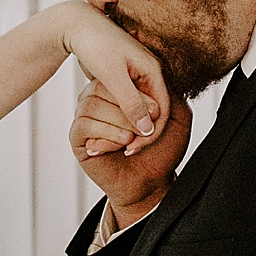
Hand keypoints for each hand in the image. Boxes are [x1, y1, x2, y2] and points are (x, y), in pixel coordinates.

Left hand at [50, 3, 170, 151]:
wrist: (77, 25)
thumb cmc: (95, 45)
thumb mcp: (113, 76)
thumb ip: (131, 102)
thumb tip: (147, 128)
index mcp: (153, 70)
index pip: (162, 110)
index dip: (150, 133)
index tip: (133, 149)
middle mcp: (149, 73)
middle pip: (153, 111)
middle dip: (141, 133)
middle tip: (125, 151)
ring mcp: (138, 76)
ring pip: (141, 108)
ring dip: (131, 126)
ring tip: (116, 144)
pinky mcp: (125, 78)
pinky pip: (129, 103)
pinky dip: (122, 117)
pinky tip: (110, 128)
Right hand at [71, 81, 191, 227]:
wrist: (151, 183)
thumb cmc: (162, 152)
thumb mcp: (177, 118)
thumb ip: (170, 94)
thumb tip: (157, 73)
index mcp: (121, 91)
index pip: (121, 75)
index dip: (139, 93)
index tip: (157, 114)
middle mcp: (100, 100)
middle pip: (102, 87)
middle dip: (129, 108)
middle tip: (145, 129)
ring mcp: (86, 118)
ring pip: (92, 105)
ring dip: (118, 123)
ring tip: (132, 139)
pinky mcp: (78, 138)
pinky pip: (84, 125)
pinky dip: (106, 135)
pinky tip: (119, 146)